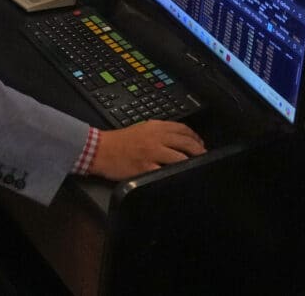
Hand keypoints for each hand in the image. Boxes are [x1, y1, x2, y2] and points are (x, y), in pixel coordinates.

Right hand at [87, 120, 205, 180]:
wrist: (100, 149)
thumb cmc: (120, 140)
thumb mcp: (142, 127)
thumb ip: (159, 130)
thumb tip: (177, 136)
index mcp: (156, 127)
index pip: (183, 129)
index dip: (195, 137)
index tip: (201, 143)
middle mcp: (156, 139)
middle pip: (186, 143)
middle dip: (199, 150)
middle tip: (204, 156)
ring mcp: (151, 154)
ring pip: (179, 157)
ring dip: (191, 162)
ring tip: (197, 167)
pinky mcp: (145, 168)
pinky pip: (164, 172)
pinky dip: (174, 174)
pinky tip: (180, 177)